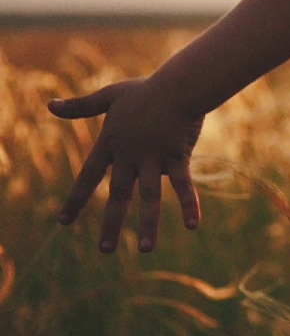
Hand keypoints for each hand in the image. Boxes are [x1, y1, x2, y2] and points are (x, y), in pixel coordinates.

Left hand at [49, 79, 203, 252]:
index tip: (63, 222)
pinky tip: (192, 226)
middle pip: (118, 194)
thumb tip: (50, 105)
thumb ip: (81, 106)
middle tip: (105, 251)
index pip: (88, 176)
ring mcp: (154, 158)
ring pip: (149, 196)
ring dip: (148, 224)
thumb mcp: (110, 95)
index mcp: (112, 143)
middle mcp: (130, 155)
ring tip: (145, 250)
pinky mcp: (177, 157)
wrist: (179, 84)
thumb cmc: (146, 90)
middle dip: (112, 223)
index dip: (76, 200)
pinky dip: (188, 205)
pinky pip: (183, 185)